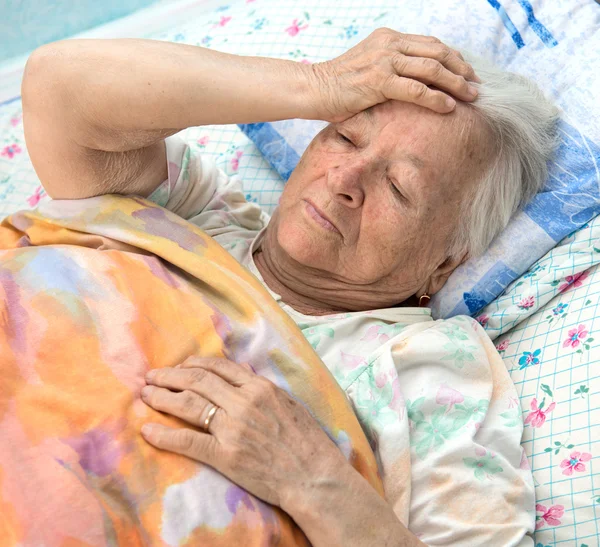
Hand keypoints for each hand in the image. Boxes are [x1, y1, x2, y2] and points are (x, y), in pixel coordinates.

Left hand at [140, 356, 348, 511]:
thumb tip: (238, 376)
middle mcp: (244, 402)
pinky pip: (188, 442)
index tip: (180, 366)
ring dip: (162, 398)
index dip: (193, 364)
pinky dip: (164, 435)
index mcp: (260, 387)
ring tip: (146, 395)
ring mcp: (233, 428)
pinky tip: (147, 431)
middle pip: (197, 381)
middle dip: (170, 376)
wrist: (314, 476)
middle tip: (152, 377)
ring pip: (188, 405)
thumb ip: (261, 389)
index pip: (218, 367)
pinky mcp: (225, 455)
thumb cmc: (306, 441)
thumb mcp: (287, 403)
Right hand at [309, 27, 479, 121]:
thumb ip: (391, 69)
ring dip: (455, 83)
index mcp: (389, 38)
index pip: (430, 44)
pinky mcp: (379, 81)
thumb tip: (413, 85)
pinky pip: (416, 89)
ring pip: (432, 68)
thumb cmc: (339, 86)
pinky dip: (435, 98)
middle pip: (438, 52)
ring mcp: (385, 60)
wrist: (313, 89)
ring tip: (471, 97)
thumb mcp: (368, 68)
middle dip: (461, 69)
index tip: (467, 74)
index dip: (453, 58)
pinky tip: (448, 107)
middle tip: (476, 86)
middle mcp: (390, 44)